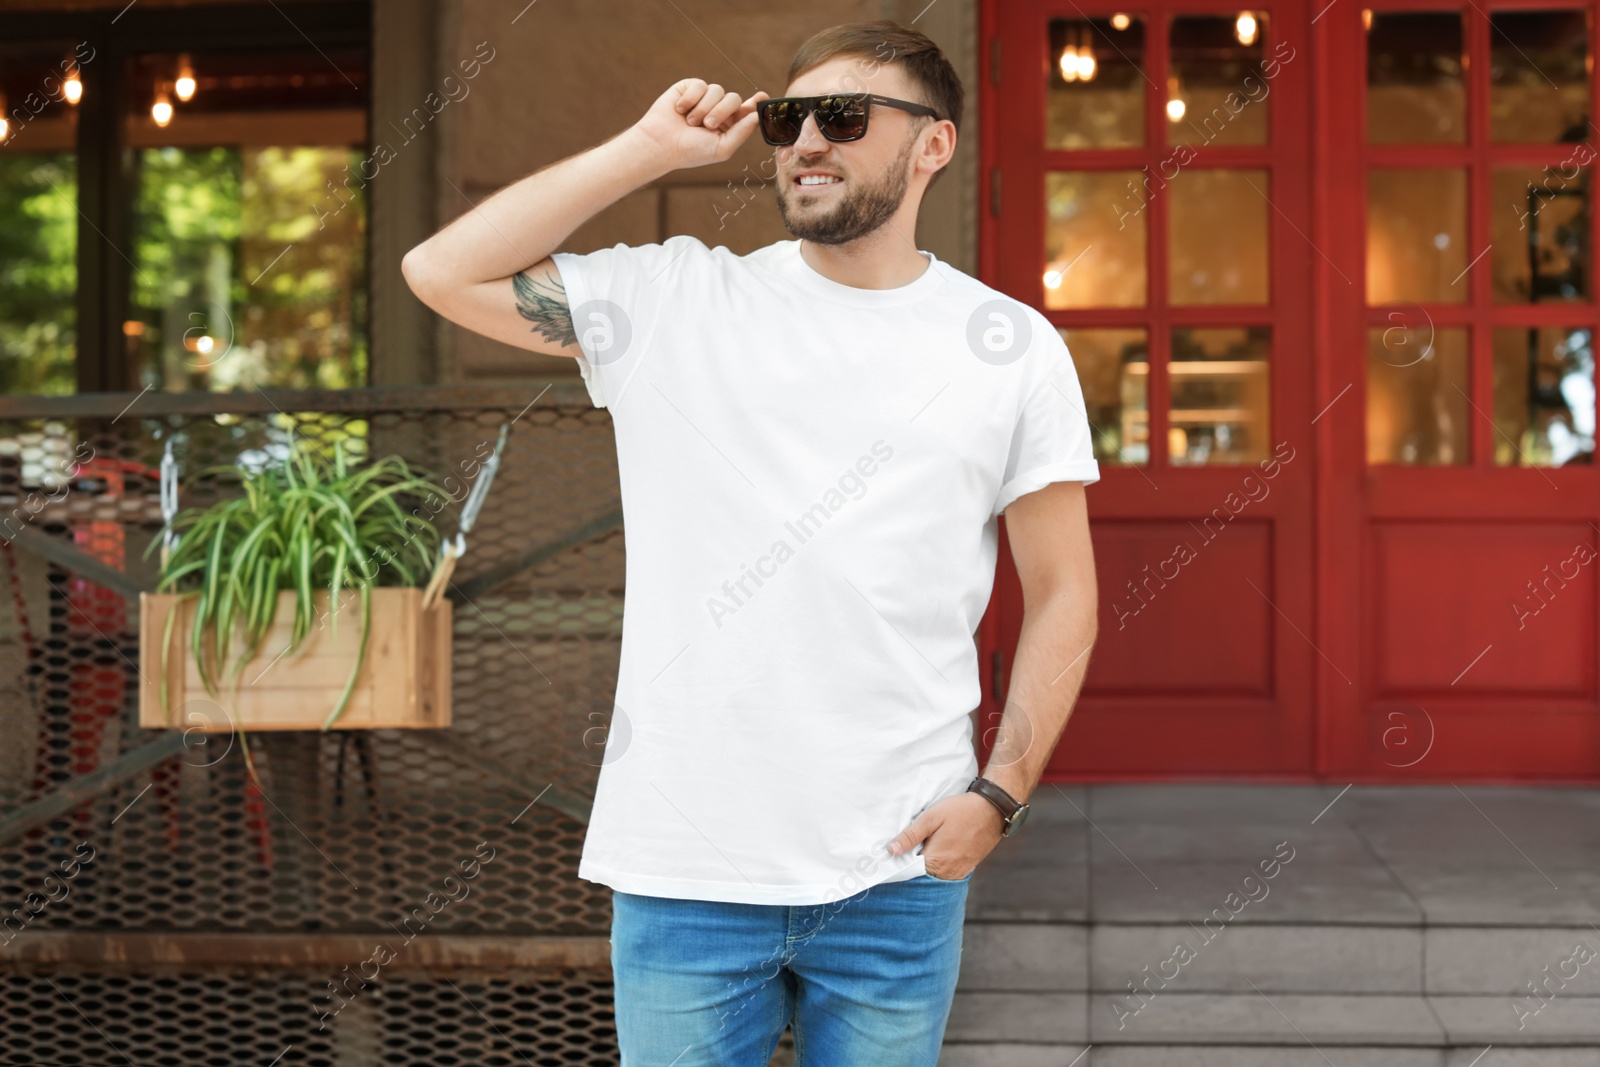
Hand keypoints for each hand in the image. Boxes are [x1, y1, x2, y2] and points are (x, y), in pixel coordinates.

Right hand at [631, 79, 768, 171]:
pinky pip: (699, 85)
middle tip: (707, 125)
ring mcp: (704, 98)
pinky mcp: (689, 88)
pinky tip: (679, 110)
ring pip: (717, 90)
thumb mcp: (721, 148)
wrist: (660, 144)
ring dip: (704, 108)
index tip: (762, 97)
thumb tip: (757, 116)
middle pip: (734, 99)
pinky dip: (690, 98)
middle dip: (722, 112)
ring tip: (690, 122)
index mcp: (729, 125)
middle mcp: (718, 110)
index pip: (747, 111)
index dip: (756, 104)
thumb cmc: (691, 151)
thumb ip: (741, 133)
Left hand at [886, 792, 1004, 880]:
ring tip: (921, 850)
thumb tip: (890, 851)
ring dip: (926, 868)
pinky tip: (936, 853)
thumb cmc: (961, 811)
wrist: (993, 809)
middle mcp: (947, 872)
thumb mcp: (931, 818)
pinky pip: (947, 874)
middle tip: (906, 851)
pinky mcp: (967, 869)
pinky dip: (938, 868)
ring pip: (934, 877)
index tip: (891, 857)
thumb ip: (910, 836)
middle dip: (912, 867)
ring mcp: (959, 872)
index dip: (899, 865)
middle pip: (922, 877)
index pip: (909, 872)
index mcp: (935, 861)